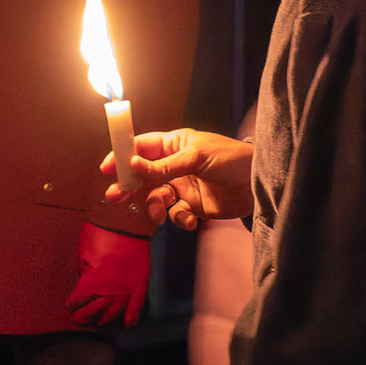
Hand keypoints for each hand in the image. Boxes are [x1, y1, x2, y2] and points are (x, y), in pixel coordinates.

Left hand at [66, 221, 149, 328]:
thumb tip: (84, 282)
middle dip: (84, 316)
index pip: (80, 299)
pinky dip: (131, 318)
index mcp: (94, 281)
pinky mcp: (140, 285)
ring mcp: (127, 289)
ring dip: (104, 320)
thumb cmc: (100, 232)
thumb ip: (84, 270)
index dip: (73, 304)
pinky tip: (126, 325)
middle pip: (95, 310)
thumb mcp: (83, 251)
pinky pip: (136, 307)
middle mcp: (110, 290)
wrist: (126, 220)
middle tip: (78, 320)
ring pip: (114, 312)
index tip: (69, 306)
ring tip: (97, 323)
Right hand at [101, 129, 253, 230]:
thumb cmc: (230, 159)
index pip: (141, 147)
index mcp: (174, 145)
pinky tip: (191, 219)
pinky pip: (176, 214)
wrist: (259, 184)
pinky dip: (179, 219)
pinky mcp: (194, 207)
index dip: (123, 155)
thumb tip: (133, 165)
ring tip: (160, 215)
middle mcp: (174, 166)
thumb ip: (164, 166)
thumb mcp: (196, 158)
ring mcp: (183, 187)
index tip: (107, 167)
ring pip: (156, 198)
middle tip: (115, 197)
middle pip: (143, 176)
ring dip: (154, 207)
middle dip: (129, 186)